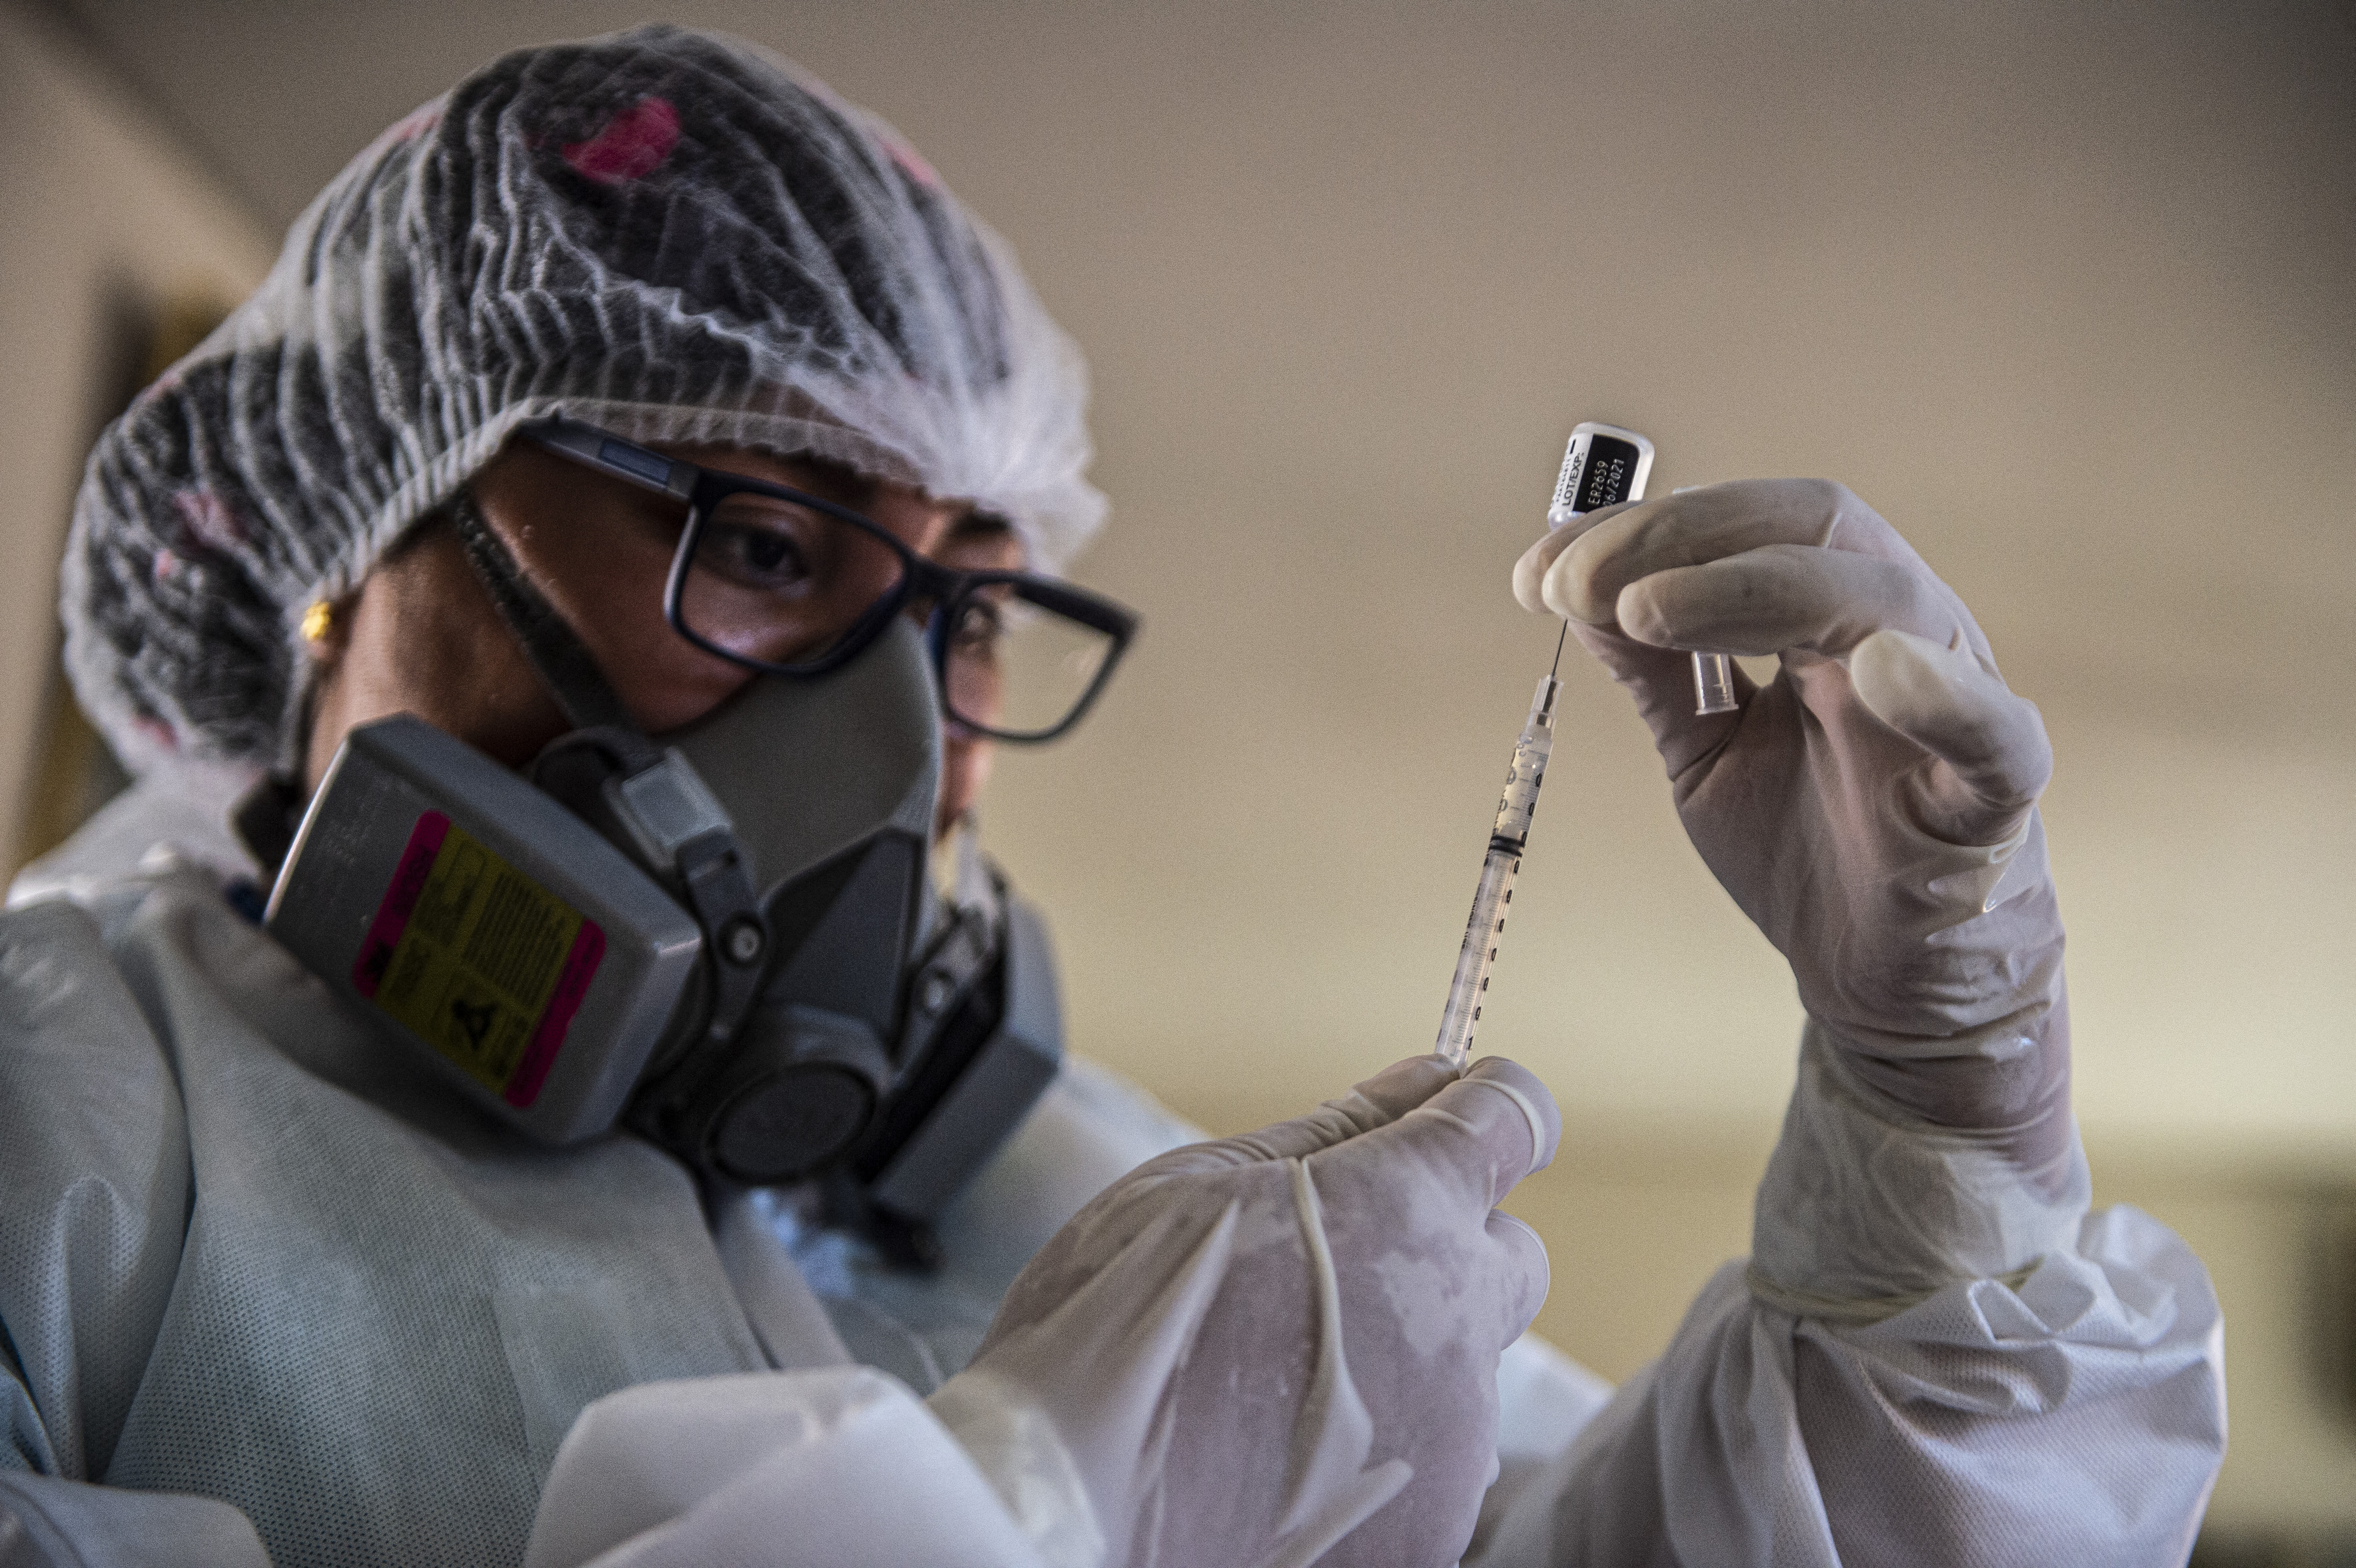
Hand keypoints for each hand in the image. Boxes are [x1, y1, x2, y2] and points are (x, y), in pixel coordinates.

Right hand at [930, 1056, 1557, 1567]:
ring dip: (1399, 1348)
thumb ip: (1334, 1129)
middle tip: (1332, 1256)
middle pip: (1503, 1253)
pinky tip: (1281, 1444)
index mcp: (1407, 1211)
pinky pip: (1430, 1453)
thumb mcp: (1199, 1183)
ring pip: (1461, 1363)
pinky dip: (1375, 1437)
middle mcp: (1457, 1324)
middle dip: (1442, 1238)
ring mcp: (1453, 1438)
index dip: (1478, 1106)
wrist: (1064, 1508)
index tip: (1443, 1111)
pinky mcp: (1431, 1524)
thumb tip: (1420, 1080)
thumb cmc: (1108, 1330)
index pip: (1514, 1119)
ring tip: (1274, 1371)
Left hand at [1515, 480, 2066, 1156]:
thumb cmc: (1807, 850)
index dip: (1638, 532)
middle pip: (1808, 526)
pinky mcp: (1992, 795)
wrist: (1878, 978)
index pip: (1741, 527)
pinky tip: (1877, 670)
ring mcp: (1951, 701)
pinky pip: (1991, 732)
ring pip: (1882, 598)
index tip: (1540, 572)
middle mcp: (1895, 630)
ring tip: (1646, 612)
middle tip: (1576, 584)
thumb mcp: (1704, 751)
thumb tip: (1574, 590)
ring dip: (1752, 590)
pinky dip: (1942, 697)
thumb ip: (1654, 674)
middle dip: (1680, 542)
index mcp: (1826, 613)